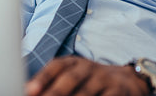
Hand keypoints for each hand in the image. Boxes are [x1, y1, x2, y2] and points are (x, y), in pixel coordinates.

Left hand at [25, 56, 149, 95]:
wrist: (129, 80)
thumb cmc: (92, 81)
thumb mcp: (74, 76)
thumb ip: (52, 83)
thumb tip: (25, 91)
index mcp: (74, 63)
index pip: (57, 66)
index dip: (42, 78)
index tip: (28, 90)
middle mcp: (89, 68)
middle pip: (71, 78)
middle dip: (55, 92)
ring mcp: (105, 79)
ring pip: (87, 92)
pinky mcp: (119, 91)